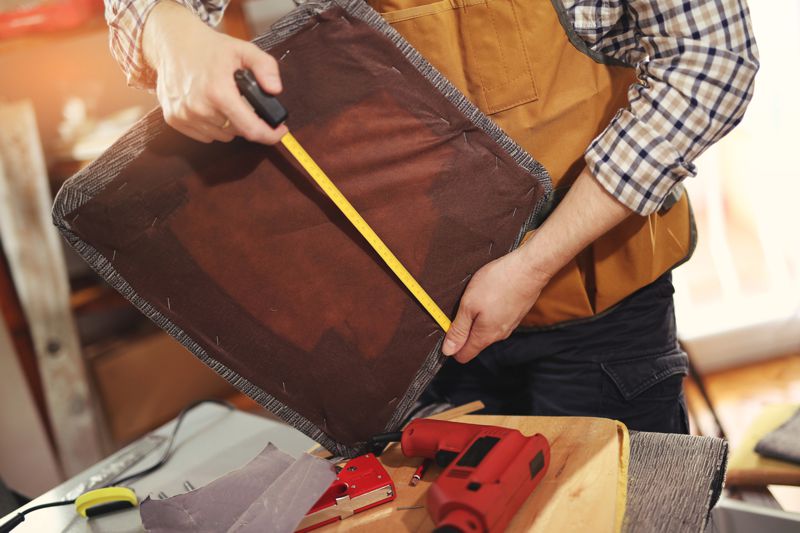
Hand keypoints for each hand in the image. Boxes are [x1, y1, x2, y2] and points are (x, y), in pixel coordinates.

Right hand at [142, 1, 286, 143]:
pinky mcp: (174, 119)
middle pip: (238, 132)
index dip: (269, 135)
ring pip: (221, 135)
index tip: (279, 132)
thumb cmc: (208, 47)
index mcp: (218, 92)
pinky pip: (204, 136)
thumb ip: (266, 67)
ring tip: (224, 102)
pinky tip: (210, 107)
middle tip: (244, 102)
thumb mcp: (244, 50)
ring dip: (228, 125)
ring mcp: (184, 115)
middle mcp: (199, 108)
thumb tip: (275, 90)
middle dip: (247, 121)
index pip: (250, 128)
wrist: (172, 41)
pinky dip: (211, 126)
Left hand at [442, 249, 550, 362]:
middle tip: (459, 307)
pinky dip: (490, 309)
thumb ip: (459, 329)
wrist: (529, 268)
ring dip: (477, 318)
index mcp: (484, 336)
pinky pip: (497, 318)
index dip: (451, 346)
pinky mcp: (516, 313)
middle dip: (463, 330)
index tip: (446, 328)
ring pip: (486, 329)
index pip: (463, 355)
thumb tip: (448, 351)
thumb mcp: (469, 305)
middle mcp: (499, 335)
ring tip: (475, 297)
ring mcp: (510, 324)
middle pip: (474, 342)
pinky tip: (490, 294)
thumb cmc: (497, 283)